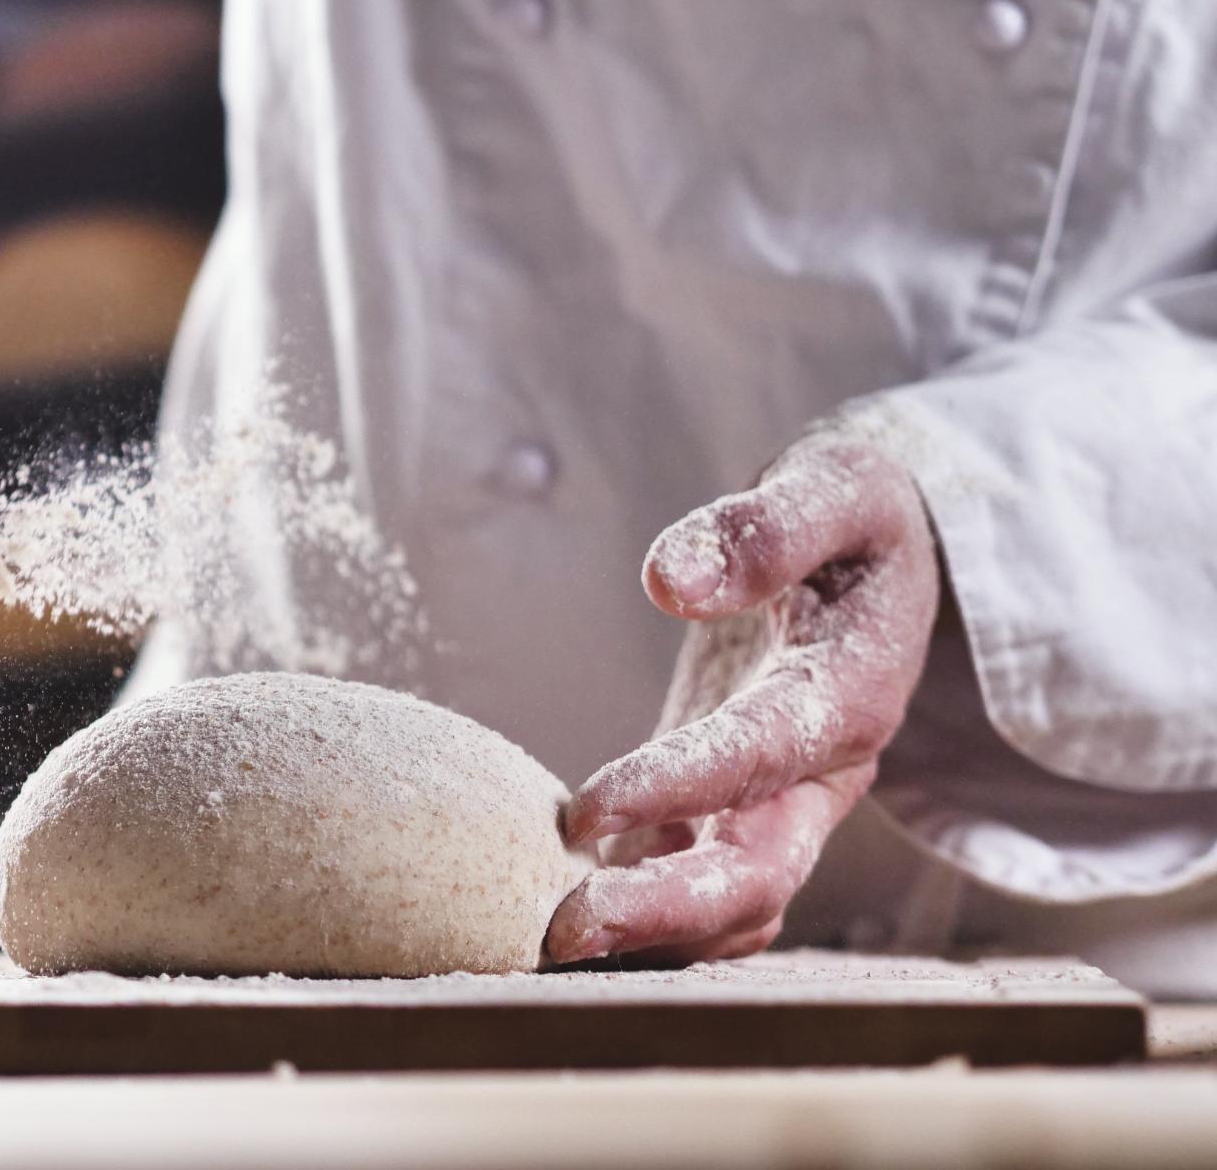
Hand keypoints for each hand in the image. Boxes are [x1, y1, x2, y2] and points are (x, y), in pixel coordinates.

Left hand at [545, 431, 939, 963]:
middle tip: (561, 933)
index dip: (675, 788)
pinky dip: (644, 921)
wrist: (887, 562)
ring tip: (543, 944)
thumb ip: (763, 528)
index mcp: (849, 695)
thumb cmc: (858, 519)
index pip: (760, 756)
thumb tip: (669, 582)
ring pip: (730, 908)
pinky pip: (699, 893)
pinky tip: (557, 917)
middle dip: (664, 912)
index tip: (587, 809)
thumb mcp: (838, 487)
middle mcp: (823, 776)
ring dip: (649, 937)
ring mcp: (784, 810)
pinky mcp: (739, 818)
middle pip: (759, 877)